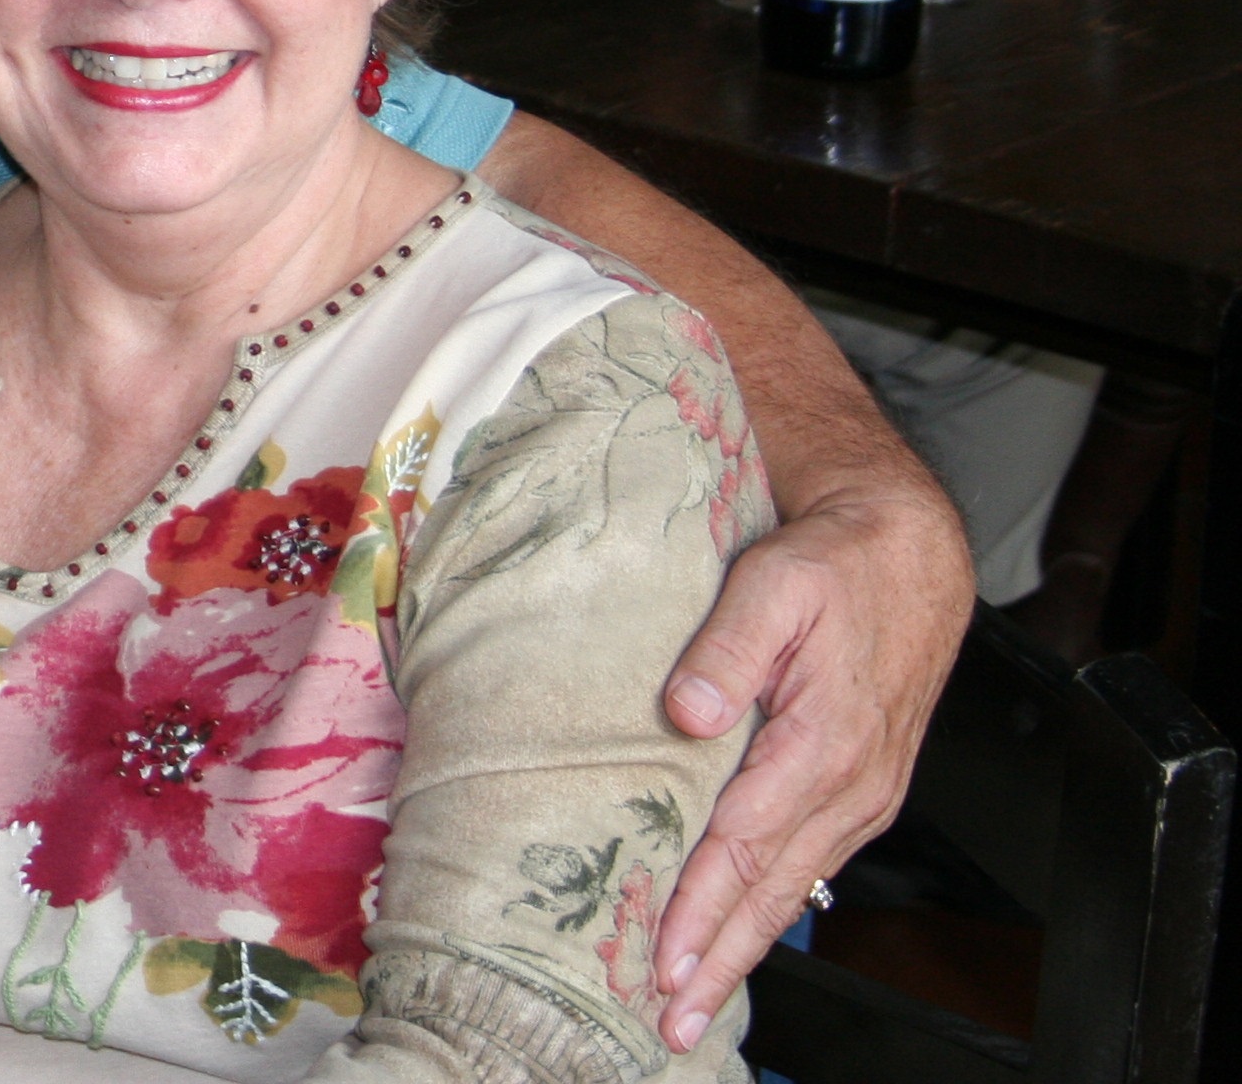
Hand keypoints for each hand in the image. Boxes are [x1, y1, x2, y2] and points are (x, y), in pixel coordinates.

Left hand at [649, 483, 972, 1052]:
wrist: (908, 553)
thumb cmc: (837, 565)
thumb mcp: (775, 582)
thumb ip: (728, 646)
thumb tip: (688, 709)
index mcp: (824, 742)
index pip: (746, 842)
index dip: (703, 906)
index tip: (665, 960)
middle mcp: (850, 783)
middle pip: (772, 888)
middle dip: (720, 959)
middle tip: (670, 1020)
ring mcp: (860, 793)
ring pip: (791, 886)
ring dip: (742, 945)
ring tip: (694, 1000)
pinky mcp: (859, 788)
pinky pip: (808, 862)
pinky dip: (772, 907)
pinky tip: (741, 933)